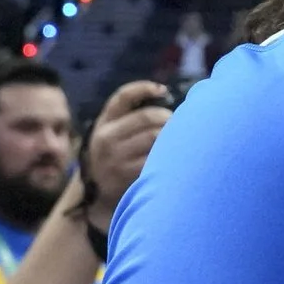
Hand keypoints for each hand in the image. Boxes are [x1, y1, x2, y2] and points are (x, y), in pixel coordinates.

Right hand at [83, 81, 172, 229]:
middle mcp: (106, 137)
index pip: (122, 97)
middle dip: (169, 118)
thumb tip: (170, 101)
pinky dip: (170, 157)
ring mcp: (115, 156)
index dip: (144, 88)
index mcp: (104, 122)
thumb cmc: (118, 159)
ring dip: (173, 137)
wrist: (101, 195)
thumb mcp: (115, 136)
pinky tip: (177, 159)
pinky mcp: (126, 174)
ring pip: (155, 137)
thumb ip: (133, 119)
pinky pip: (156, 159)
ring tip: (181, 142)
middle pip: (147, 117)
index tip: (164, 90)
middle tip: (181, 126)